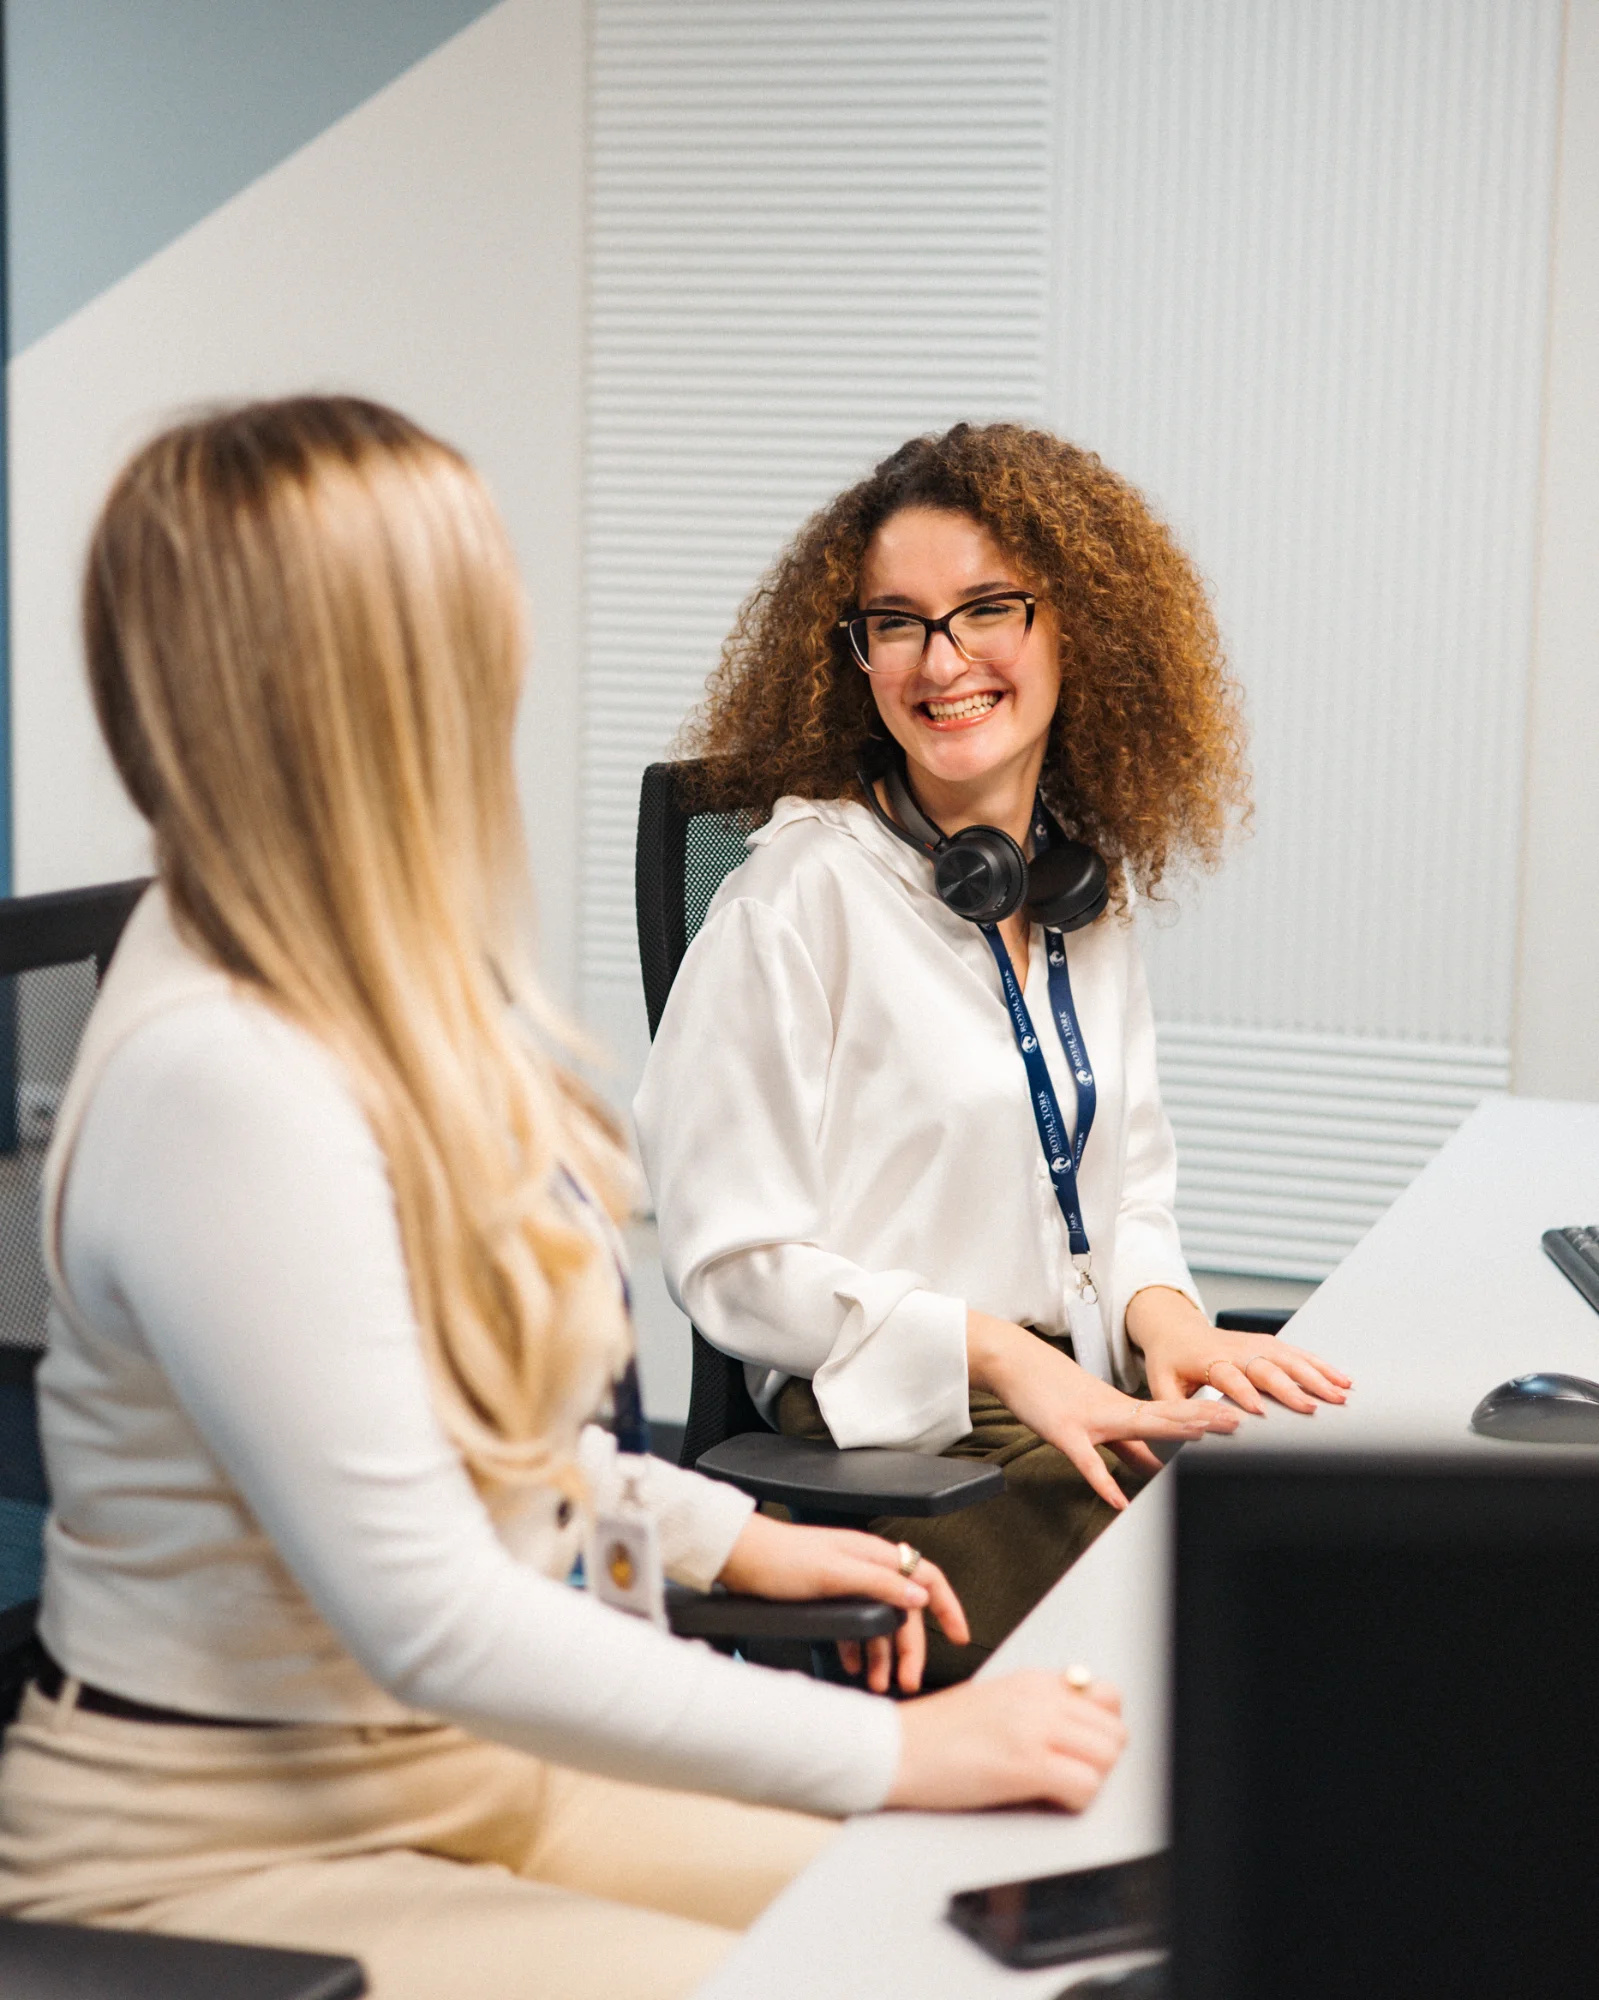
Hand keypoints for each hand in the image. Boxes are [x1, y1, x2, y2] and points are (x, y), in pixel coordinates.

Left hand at [716, 1512, 968, 1693]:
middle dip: (910, 1648)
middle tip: (908, 1680)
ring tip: (881, 1683)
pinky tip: (853, 1666)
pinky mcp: (828, 1596)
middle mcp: (866, 1567)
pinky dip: (859, 1648)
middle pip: (904, 1610)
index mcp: (874, 1556)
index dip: (948, 1606)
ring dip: (883, 1654)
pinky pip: (855, 1625)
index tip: (959, 1637)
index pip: (926, 1577)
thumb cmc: (782, 1559)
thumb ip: (880, 1584)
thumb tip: (919, 1599)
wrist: (740, 1558)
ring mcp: (848, 1582)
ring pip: (879, 1622)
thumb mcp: (835, 1574)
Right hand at [888, 1670, 1125, 1811]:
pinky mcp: (1025, 1765)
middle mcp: (1040, 1698)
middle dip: (1101, 1760)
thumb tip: (1080, 1727)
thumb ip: (1038, 1706)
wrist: (896, 1748)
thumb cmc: (937, 1733)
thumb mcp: (996, 1701)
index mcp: (1034, 1681)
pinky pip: (1085, 1786)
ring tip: (1060, 1788)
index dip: (1102, 1729)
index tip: (1083, 1747)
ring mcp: (1034, 1729)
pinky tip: (1050, 1800)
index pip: (1108, 1696)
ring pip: (1108, 1757)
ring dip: (1092, 1779)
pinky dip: (1077, 1800)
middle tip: (1073, 1774)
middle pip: (1115, 1730)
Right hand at [967, 1310, 1238, 1512]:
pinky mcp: (1065, 1431)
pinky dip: (1104, 1482)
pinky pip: (1088, 1461)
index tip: (1238, 1423)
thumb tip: (1156, 1467)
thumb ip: (1126, 1446)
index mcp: (1122, 1407)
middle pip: (1166, 1416)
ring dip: (1173, 1434)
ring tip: (1203, 1442)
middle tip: (1240, 1425)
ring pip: (1139, 1426)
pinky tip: (1119, 1502)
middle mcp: (1113, 1409)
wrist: (1014, 1360)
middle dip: (1204, 1422)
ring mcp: (1090, 1419)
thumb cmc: (1052, 1389)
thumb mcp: (1095, 1414)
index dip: (1204, 1419)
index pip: (1170, 1414)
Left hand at [1125, 1286, 1351, 1416]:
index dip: (1244, 1392)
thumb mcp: (1162, 1385)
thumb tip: (1181, 1437)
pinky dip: (1321, 1365)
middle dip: (1291, 1387)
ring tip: (1339, 1394)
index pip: (1229, 1376)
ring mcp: (1254, 1344)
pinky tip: (1341, 1379)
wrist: (1175, 1329)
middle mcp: (1235, 1350)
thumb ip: (1173, 1410)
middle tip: (1312, 1407)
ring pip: (1289, 1358)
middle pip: (1266, 1367)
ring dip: (1316, 1375)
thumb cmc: (1169, 1360)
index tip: (1259, 1411)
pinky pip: (1297, 1353)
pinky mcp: (1267, 1343)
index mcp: (1207, 1360)